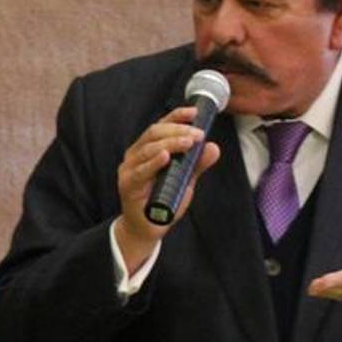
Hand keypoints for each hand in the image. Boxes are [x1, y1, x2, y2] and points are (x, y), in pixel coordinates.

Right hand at [114, 106, 220, 273]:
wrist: (148, 229)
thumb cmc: (164, 201)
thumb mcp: (184, 180)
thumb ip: (196, 164)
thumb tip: (214, 147)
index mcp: (147, 148)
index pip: (161, 125)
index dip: (177, 116)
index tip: (195, 113)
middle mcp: (136, 155)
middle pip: (154, 133)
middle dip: (178, 131)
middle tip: (198, 135)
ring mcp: (129, 169)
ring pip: (148, 148)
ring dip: (171, 143)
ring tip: (188, 142)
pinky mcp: (128, 185)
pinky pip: (140, 171)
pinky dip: (153, 163)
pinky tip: (165, 156)